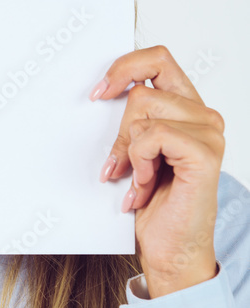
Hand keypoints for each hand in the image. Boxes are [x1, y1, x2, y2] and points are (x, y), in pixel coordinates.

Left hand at [90, 45, 224, 297]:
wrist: (170, 249)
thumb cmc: (154, 204)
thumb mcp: (134, 152)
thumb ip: (131, 120)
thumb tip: (100, 92)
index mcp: (187, 107)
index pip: (157, 58)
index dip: (124, 67)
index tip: (98, 93)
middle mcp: (203, 115)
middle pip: (143, 90)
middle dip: (120, 132)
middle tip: (118, 166)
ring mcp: (209, 132)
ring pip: (144, 111)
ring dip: (129, 152)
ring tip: (137, 180)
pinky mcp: (204, 152)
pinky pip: (152, 136)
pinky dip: (139, 162)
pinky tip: (144, 186)